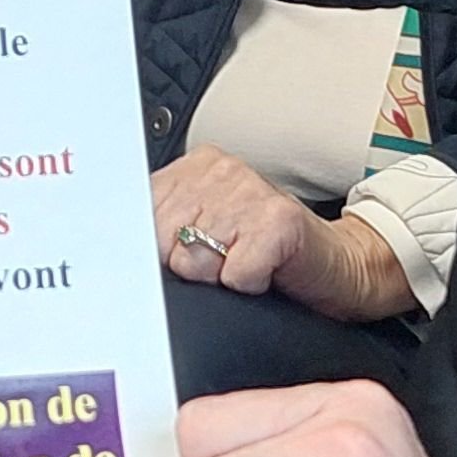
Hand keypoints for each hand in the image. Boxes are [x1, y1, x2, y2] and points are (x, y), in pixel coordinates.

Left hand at [152, 147, 412, 320]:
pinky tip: (266, 273)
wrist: (339, 266)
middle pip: (159, 242)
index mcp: (191, 169)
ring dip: (218, 280)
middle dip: (183, 269)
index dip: (146, 253)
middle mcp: (217, 171)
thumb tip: (116, 258)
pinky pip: (235, 275)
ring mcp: (249, 190)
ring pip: (194, 262)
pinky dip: (248, 287)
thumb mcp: (204, 237)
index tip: (162, 263)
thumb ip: (162, 234)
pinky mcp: (278, 220)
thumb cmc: (266, 257)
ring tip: (243, 266)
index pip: (135, 215)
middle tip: (221, 265)